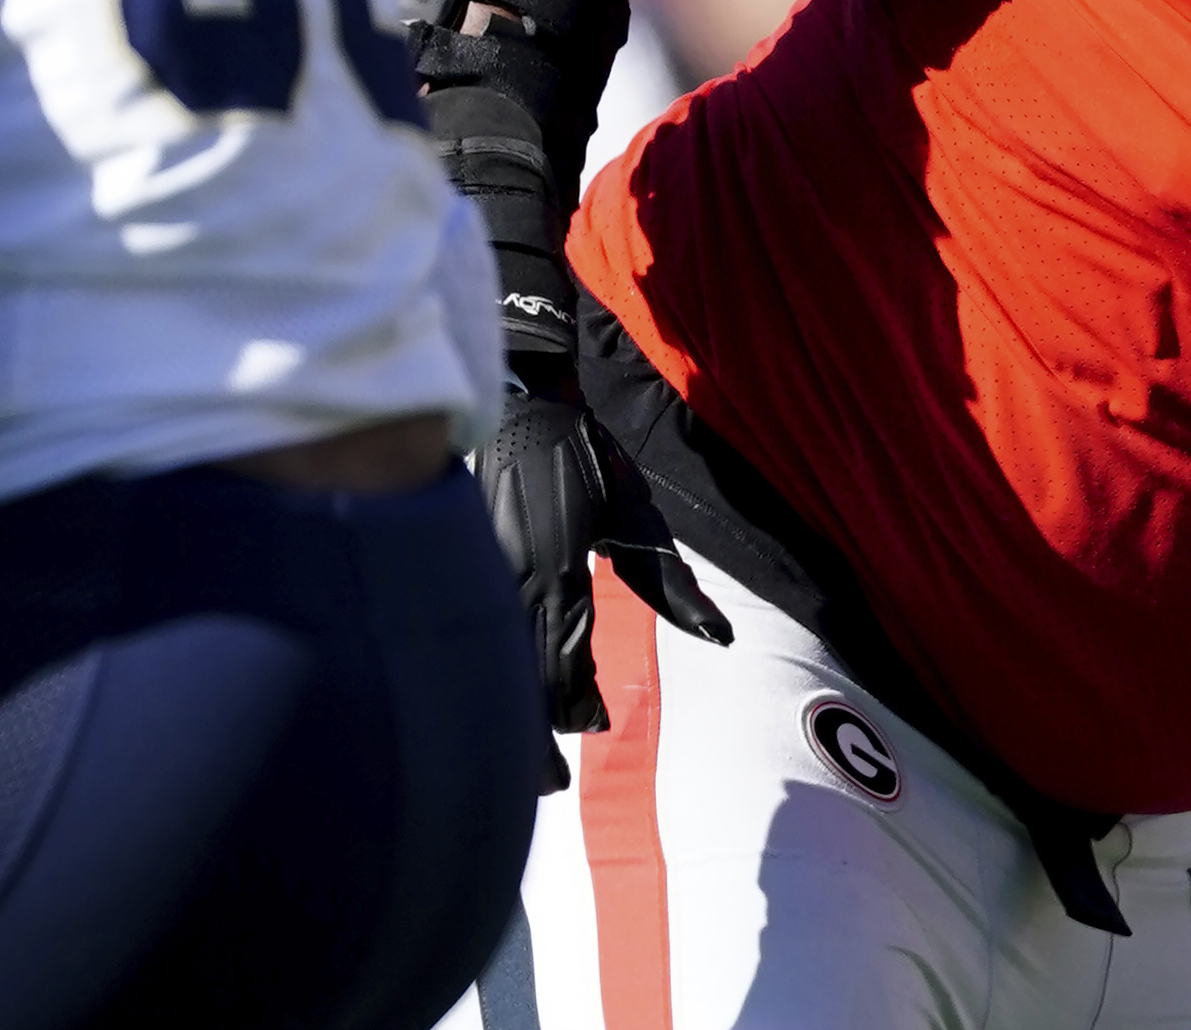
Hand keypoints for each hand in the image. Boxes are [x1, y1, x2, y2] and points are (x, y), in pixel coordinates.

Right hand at [480, 373, 733, 753]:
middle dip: (531, 738)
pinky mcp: (471, 567)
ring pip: (493, 666)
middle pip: (517, 682)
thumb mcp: (639, 519)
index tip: (597, 726)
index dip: (573, 709)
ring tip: (528, 751)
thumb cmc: (588, 458)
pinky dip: (492, 672)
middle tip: (548, 785)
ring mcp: (484, 577)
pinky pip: (480, 636)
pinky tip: (508, 689)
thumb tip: (719, 636)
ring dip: (510, 710)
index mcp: (557, 575)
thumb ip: (671, 584)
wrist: (523, 404)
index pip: (559, 669)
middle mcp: (514, 584)